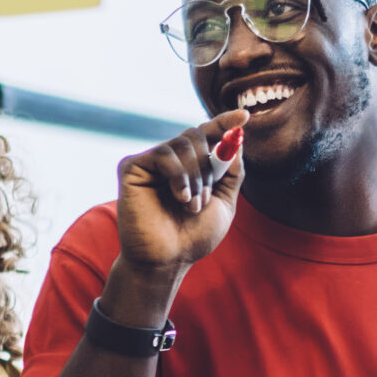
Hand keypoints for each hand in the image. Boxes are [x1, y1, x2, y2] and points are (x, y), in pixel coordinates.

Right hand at [113, 110, 246, 285]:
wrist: (168, 260)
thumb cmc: (193, 237)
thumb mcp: (224, 204)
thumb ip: (232, 173)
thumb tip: (236, 140)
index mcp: (191, 166)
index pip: (208, 134)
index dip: (225, 123)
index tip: (244, 116)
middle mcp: (170, 160)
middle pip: (196, 134)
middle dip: (209, 164)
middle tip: (206, 196)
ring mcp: (150, 162)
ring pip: (182, 144)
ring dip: (196, 176)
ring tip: (192, 205)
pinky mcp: (132, 167)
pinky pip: (163, 154)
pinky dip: (178, 176)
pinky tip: (180, 198)